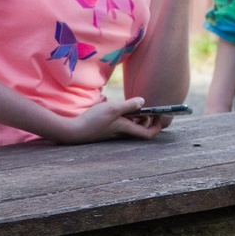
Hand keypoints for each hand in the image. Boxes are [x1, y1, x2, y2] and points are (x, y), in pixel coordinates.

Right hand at [49, 96, 167, 144]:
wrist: (74, 131)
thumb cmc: (93, 120)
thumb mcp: (113, 109)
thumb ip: (128, 105)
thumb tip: (143, 102)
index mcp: (126, 129)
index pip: (148, 133)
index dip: (157, 126)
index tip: (160, 116)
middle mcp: (123, 132)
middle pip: (141, 129)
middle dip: (148, 120)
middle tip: (149, 107)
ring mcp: (115, 131)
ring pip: (132, 125)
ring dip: (137, 117)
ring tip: (135, 105)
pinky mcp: (108, 128)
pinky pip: (123, 123)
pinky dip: (127, 116)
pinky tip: (121, 107)